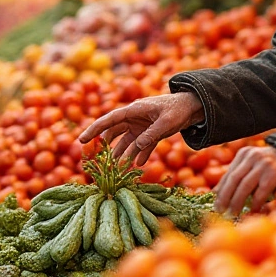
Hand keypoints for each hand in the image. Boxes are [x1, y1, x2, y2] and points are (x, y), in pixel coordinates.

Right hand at [77, 92, 203, 165]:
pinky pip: (141, 145)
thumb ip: (150, 136)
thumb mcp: (166, 123)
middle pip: (114, 132)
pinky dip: (140, 154)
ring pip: (127, 141)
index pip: (109, 120)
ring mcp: (142, 126)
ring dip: (123, 154)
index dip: (94, 130)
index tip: (81, 140)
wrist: (194, 107)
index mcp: (134, 110)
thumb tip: (136, 150)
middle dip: (105, 146)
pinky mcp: (151, 133)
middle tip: (97, 160)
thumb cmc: (178, 110)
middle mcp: (134, 118)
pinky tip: (139, 165)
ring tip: (119, 169)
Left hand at [214, 146, 275, 215]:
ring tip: (233, 213)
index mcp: (244, 154)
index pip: (228, 173)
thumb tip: (215, 193)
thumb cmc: (269, 166)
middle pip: (234, 179)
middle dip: (225, 197)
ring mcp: (264, 164)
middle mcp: (252, 157)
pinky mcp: (274, 173)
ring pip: (245, 185)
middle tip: (220, 210)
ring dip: (237, 201)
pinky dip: (255, 203)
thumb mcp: (252, 165)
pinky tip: (252, 211)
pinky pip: (261, 191)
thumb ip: (237, 175)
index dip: (220, 189)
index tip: (215, 203)